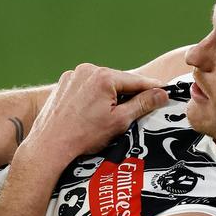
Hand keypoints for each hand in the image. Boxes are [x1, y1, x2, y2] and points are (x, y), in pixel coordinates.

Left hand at [23, 64, 167, 162]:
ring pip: (102, 83)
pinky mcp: (63, 84)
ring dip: (111, 95)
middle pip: (118, 81)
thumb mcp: (119, 121)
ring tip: (113, 114)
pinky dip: (94, 96)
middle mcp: (87, 70)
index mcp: (103, 77)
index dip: (153, 87)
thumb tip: (161, 94)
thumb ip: (142, 104)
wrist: (50, 145)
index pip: (136, 80)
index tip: (166, 90)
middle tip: (142, 107)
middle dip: (129, 93)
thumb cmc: (83, 136)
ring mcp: (73, 76)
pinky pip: (86, 87)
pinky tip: (94, 113)